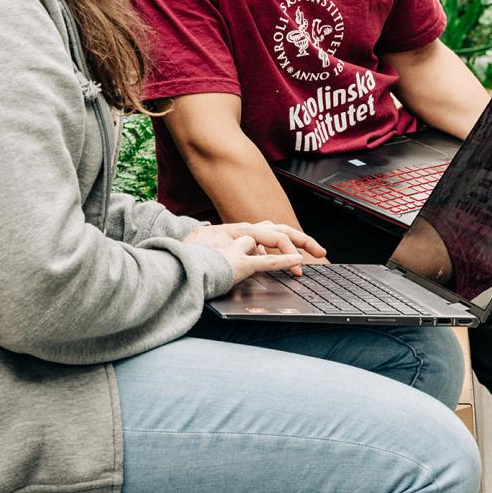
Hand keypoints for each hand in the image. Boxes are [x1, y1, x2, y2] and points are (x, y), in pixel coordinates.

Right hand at [184, 221, 326, 284]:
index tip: (296, 250)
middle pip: (276, 228)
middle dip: (300, 237)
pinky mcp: (238, 262)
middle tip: (318, 249)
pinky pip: (266, 261)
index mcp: (230, 230)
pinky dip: (284, 261)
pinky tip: (299, 263)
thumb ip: (218, 248)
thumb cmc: (184, 260)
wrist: (172, 264)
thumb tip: (233, 257)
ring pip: (274, 238)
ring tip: (310, 260)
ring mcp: (238, 245)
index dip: (283, 238)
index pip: (264, 229)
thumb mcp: (202, 248)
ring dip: (294, 249)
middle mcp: (237, 232)